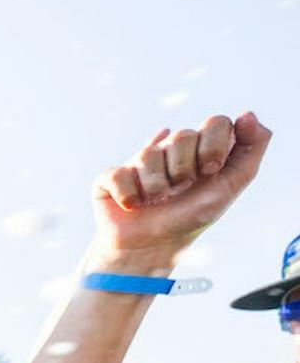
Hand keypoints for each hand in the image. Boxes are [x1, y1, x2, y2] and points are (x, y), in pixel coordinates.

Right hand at [89, 111, 271, 271]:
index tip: (210, 170)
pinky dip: (129, 195)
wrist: (153, 248)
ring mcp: (139, 162)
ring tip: (156, 201)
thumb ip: (252, 149)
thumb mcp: (230, 185)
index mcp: (200, 147)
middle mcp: (169, 150)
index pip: (215, 122)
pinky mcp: (110, 177)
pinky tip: (133, 204)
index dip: (213, 146)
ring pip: (149, 156)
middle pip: (182, 136)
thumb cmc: (191, 216)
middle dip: (184, 170)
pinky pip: (119, 174)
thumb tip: (247, 115)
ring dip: (157, 187)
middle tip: (180, 189)